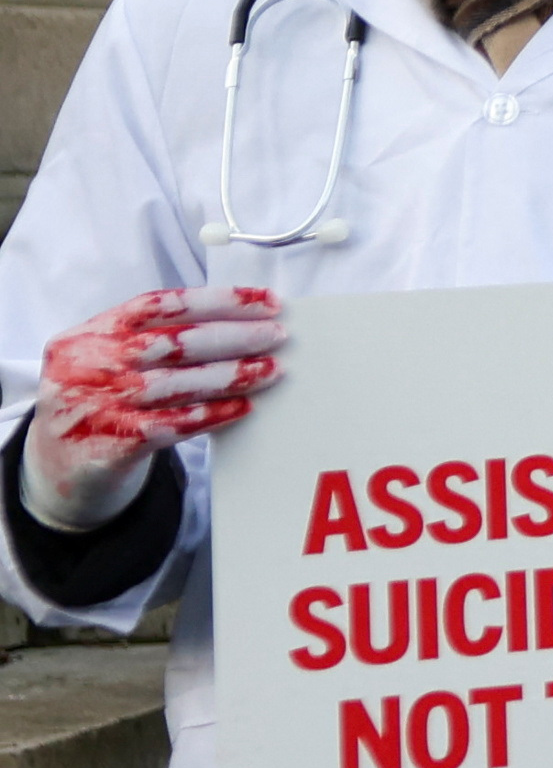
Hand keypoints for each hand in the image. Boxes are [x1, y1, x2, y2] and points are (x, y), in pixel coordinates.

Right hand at [24, 286, 276, 524]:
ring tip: (272, 370)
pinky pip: (173, 424)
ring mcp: (95, 407)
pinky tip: (243, 407)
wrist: (58, 468)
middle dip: (233, 336)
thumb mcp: (107, 360)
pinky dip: (213, 413)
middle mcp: (86, 366)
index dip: (217, 299)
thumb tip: (241, 322)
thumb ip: (153, 339)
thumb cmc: (101, 402)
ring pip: (177, 384)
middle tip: (277, 335)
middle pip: (172, 343)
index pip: (159, 304)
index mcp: (88, 334)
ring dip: (231, 375)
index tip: (266, 299)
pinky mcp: (110, 445)